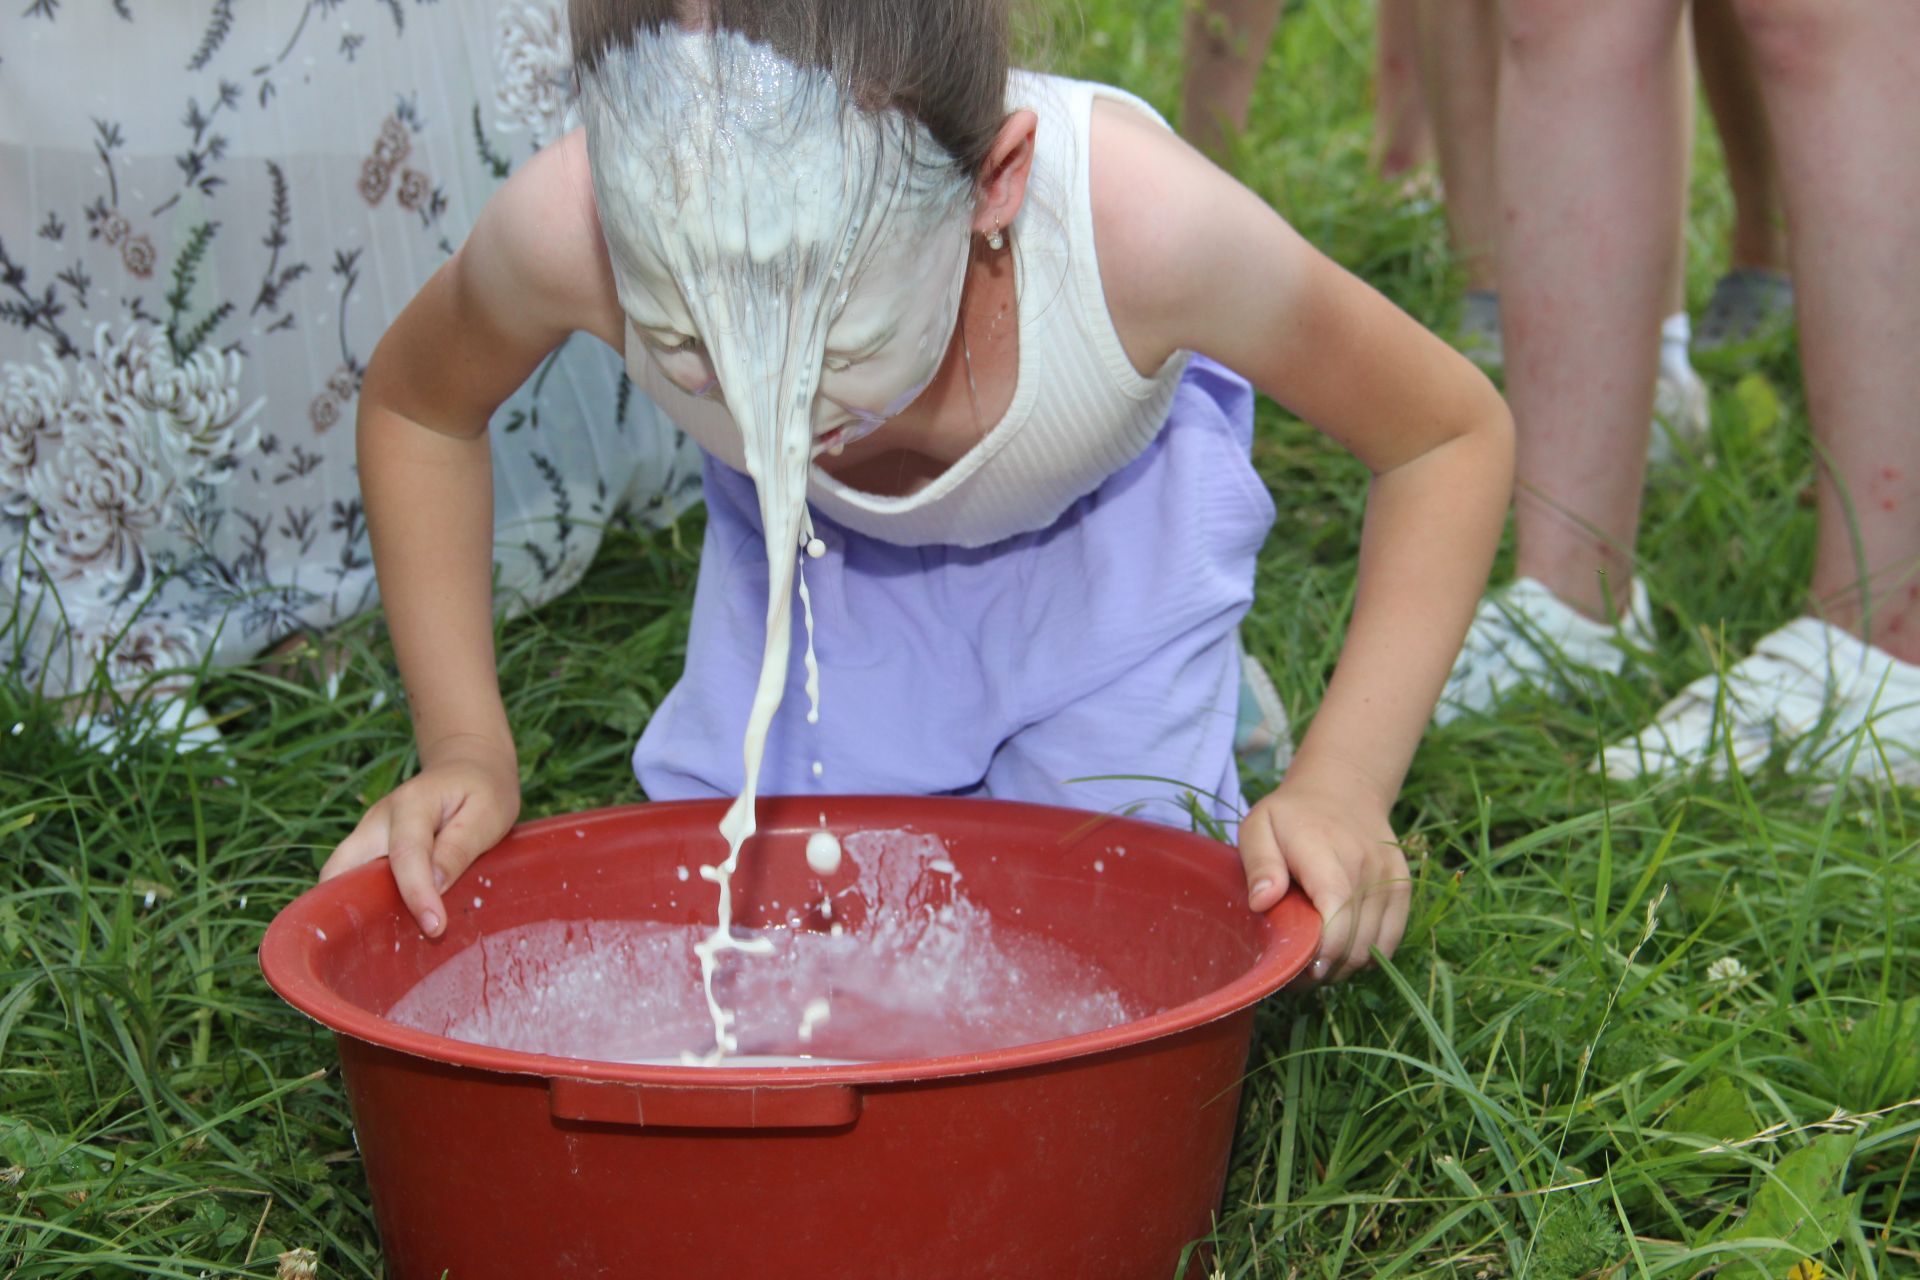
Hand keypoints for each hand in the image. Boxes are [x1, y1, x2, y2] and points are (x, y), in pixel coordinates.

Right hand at [321, 741, 520, 937]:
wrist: (468, 766)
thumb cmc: (483, 790)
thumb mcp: (488, 813)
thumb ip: (459, 847)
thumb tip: (434, 885)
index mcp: (410, 805)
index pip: (406, 855)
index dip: (417, 894)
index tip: (435, 926)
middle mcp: (376, 821)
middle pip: (342, 869)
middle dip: (348, 907)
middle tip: (374, 949)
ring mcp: (368, 836)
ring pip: (339, 878)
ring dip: (351, 909)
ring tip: (376, 948)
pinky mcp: (369, 851)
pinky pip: (354, 882)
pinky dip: (361, 905)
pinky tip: (382, 932)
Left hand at [1238, 775, 1410, 981]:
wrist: (1343, 791)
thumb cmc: (1291, 816)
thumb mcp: (1259, 827)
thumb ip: (1259, 864)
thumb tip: (1262, 902)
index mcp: (1325, 852)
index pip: (1336, 911)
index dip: (1320, 950)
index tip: (1294, 970)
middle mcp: (1364, 866)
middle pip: (1354, 940)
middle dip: (1323, 969)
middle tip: (1295, 976)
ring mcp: (1389, 878)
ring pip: (1373, 948)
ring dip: (1343, 968)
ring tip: (1315, 966)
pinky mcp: (1402, 888)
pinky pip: (1390, 940)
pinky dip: (1366, 957)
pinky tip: (1341, 954)